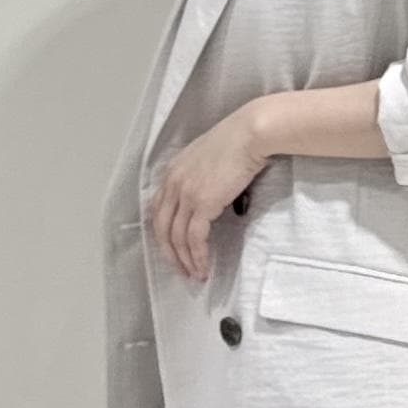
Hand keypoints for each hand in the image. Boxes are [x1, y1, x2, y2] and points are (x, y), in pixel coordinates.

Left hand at [145, 102, 270, 281]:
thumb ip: (199, 176)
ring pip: (176, 237)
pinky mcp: (202, 203)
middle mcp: (173, 182)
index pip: (158, 209)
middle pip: (161, 227)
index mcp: (173, 171)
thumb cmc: (237, 141)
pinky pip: (194, 238)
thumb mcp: (208, 157)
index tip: (172, 249)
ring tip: (195, 274)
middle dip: (169, 253)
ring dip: (185, 260)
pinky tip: (203, 267)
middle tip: (180, 269)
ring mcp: (186, 193)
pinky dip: (197, 256)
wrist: (250, 133)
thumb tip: (208, 195)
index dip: (163, 234)